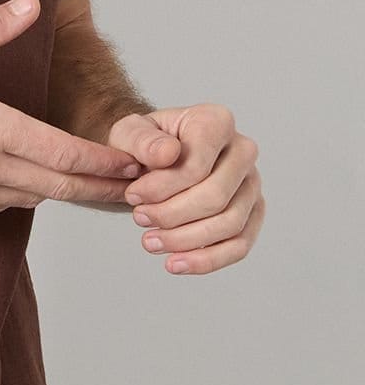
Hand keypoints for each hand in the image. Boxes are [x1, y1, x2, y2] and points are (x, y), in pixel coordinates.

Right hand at [0, 0, 147, 214]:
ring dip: (64, 191)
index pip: (64, 153)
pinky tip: (32, 181)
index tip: (133, 163)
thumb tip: (29, 5)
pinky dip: (26, 194)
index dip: (104, 162)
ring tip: (92, 183)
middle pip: (61, 187)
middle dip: (102, 188)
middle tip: (136, 188)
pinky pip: (2, 204)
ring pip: (34, 199)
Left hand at [108, 104, 264, 275]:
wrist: (153, 158)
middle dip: (172, 216)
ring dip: (186, 240)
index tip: (133, 196)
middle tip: (139, 219)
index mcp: (216, 121)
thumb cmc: (145, 144)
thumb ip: (142, 140)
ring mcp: (252, 184)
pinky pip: (239, 245)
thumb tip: (167, 154)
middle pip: (216, 197)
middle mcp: (243, 151)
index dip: (163, 188)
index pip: (198, 164)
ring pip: (229, 224)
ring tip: (151, 242)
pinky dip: (207, 260)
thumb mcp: (130, 133)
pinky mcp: (253, 214)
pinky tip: (176, 263)